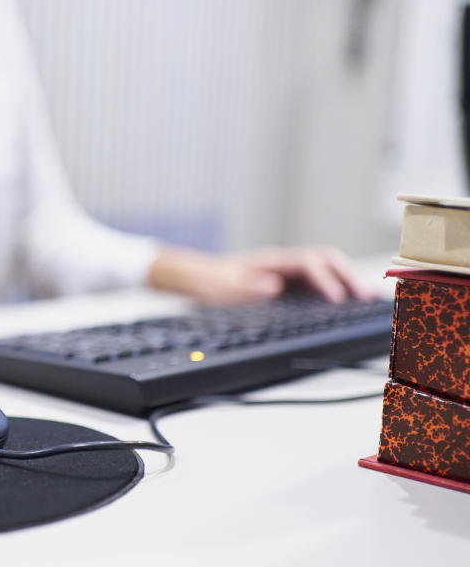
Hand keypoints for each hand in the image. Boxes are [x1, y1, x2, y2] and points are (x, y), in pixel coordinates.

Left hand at [147, 246, 378, 303]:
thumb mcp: (221, 288)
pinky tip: (348, 305)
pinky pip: (319, 283)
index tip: (338, 300)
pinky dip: (337, 290)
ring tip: (369, 301)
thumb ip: (245, 287)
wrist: (198, 279)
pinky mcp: (288, 284)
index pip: (309, 263)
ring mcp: (287, 272)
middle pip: (326, 260)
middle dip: (349, 277)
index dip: (325, 280)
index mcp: (271, 262)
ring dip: (348, 282)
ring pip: (327, 269)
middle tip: (368, 298)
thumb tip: (273, 287)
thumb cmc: (210, 283)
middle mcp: (283, 263)